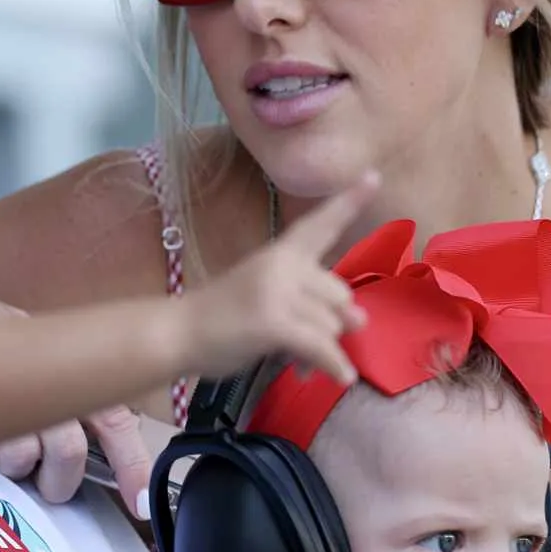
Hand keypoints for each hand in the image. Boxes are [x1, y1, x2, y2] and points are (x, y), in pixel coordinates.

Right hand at [0, 246, 153, 512]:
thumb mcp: (10, 347)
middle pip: (66, 448)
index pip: (109, 413)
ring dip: (3, 464)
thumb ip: (40, 393)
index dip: (130, 460)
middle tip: (37, 483)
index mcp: (55, 360)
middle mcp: (34, 368)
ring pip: (20, 453)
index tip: (138, 503)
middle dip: (54, 479)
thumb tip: (68, 454)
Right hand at [178, 172, 377, 381]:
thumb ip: (314, 305)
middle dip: (331, 325)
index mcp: (280, 253)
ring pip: (331, 325)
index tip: (374, 174)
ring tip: (296, 363)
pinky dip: (333, 365)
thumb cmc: (221, 318)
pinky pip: (320, 346)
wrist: (177, 333)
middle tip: (306, 346)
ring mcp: (276, 292)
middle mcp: (282, 265)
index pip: (318, 225)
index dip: (348, 201)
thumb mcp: (269, 300)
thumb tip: (362, 320)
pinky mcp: (272, 322)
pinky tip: (341, 377)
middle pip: (339, 296)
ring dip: (322, 352)